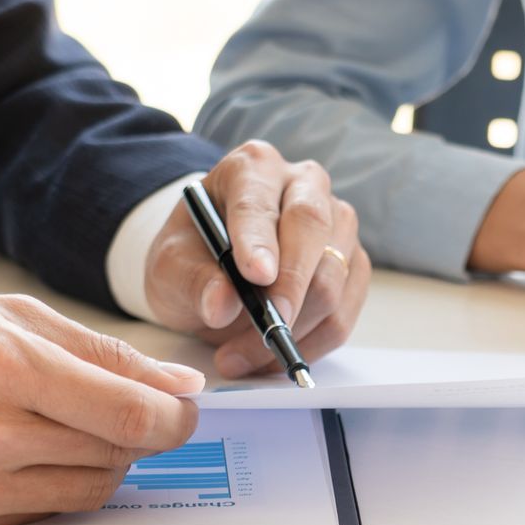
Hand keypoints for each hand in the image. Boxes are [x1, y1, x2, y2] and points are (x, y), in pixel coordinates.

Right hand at [0, 294, 203, 524]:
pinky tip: (18, 451)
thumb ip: (99, 351)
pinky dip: (52, 483)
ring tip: (62, 424)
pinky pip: (44, 512)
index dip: (175, 417)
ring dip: (101, 460)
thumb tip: (179, 386)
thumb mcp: (1, 316)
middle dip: (138, 432)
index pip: (129, 414)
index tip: (183, 409)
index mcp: (3, 368)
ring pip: (89, 490)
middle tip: (120, 407)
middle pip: (118, 454)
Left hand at [143, 141, 372, 377]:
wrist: (211, 268)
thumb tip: (222, 305)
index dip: (259, 239)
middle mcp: (304, 183)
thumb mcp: (171, 265)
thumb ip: (192, 280)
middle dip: (290, 288)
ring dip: (294, 329)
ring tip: (242, 357)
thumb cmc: (191, 256)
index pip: (259, 201)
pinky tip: (272, 356)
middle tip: (268, 331)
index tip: (255, 277)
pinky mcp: (353, 263)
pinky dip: (311, 343)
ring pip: (333, 278)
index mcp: (253, 167)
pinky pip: (344, 311)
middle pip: (313, 229)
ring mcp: (338, 222)